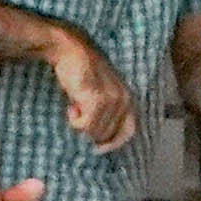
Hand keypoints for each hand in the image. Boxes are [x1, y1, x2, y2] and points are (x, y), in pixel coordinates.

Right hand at [45, 29, 138, 153]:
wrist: (71, 50)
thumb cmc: (83, 72)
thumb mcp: (101, 91)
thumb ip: (106, 110)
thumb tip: (99, 137)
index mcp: (128, 98)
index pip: (129, 131)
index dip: (114, 143)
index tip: (98, 149)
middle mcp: (124, 100)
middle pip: (107, 134)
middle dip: (90, 130)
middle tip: (79, 112)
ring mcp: (112, 101)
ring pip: (95, 132)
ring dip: (80, 123)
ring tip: (75, 105)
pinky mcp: (97, 100)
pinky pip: (85, 126)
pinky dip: (75, 121)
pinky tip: (71, 107)